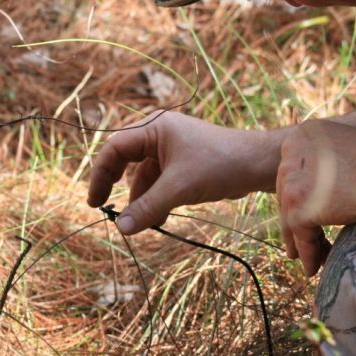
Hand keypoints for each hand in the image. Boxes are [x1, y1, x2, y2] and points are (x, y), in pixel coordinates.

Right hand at [88, 111, 283, 234]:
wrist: (258, 164)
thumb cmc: (220, 165)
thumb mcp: (179, 188)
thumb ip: (147, 207)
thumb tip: (121, 228)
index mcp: (154, 127)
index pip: (114, 148)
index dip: (100, 174)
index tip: (96, 202)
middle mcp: (159, 133)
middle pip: (124, 159)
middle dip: (116, 186)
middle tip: (105, 208)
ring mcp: (171, 147)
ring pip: (143, 174)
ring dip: (140, 197)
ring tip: (140, 221)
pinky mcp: (182, 162)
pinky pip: (159, 180)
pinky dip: (155, 198)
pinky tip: (157, 218)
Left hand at [277, 120, 355, 275]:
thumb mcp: (352, 151)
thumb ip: (334, 161)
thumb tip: (331, 184)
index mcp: (304, 135)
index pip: (296, 170)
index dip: (301, 194)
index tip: (305, 211)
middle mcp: (291, 152)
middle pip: (289, 193)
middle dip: (296, 219)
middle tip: (299, 240)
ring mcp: (292, 178)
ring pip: (292, 215)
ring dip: (301, 240)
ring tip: (307, 259)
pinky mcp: (298, 204)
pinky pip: (301, 234)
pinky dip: (308, 253)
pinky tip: (313, 267)